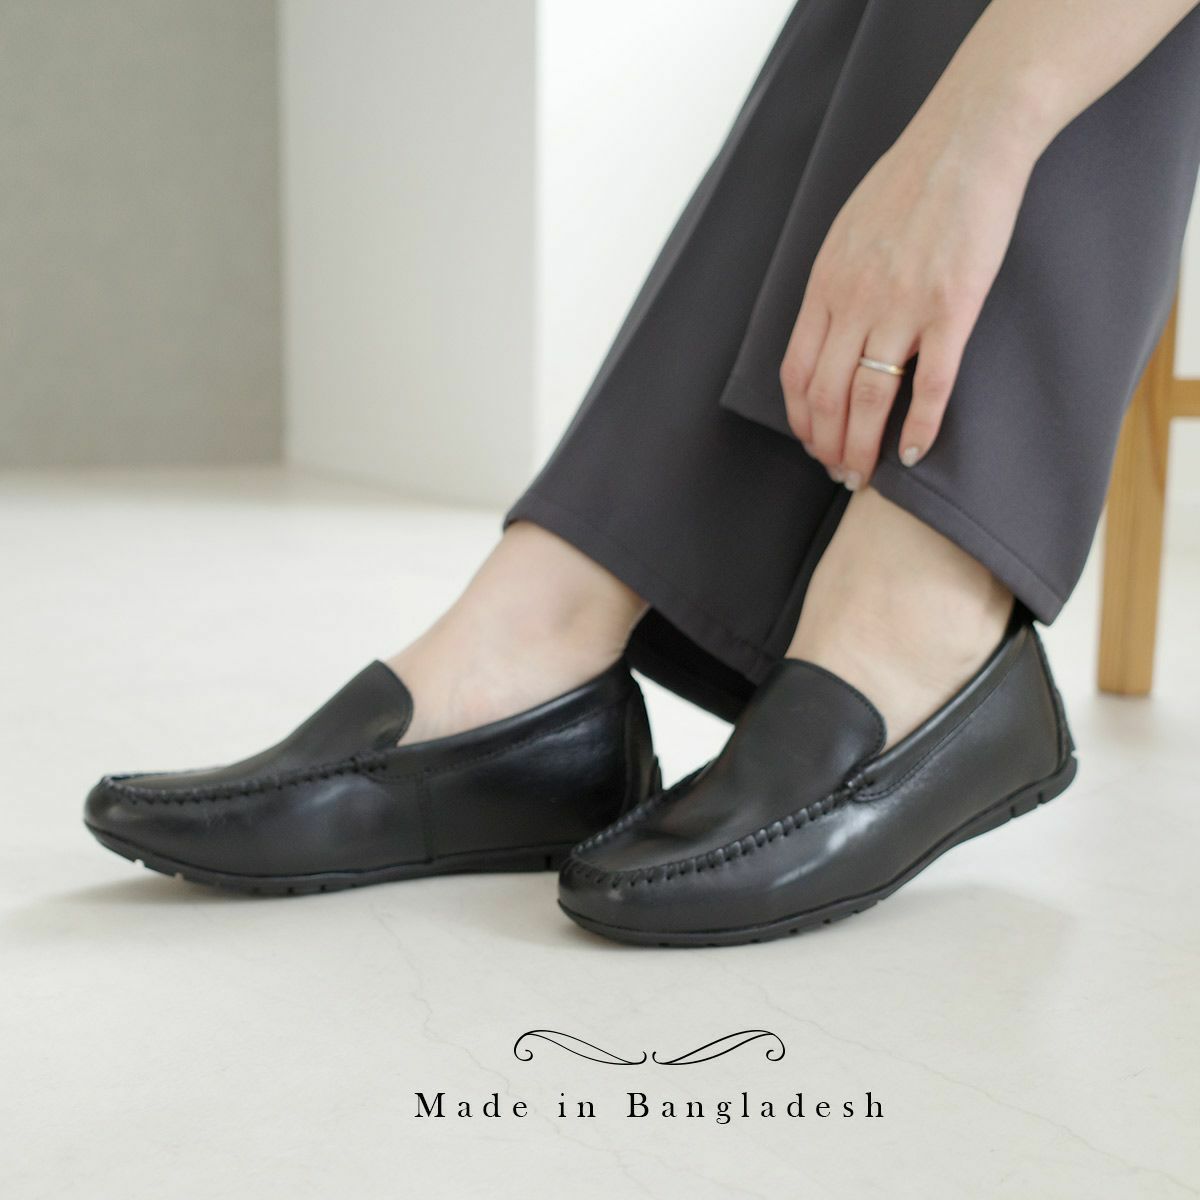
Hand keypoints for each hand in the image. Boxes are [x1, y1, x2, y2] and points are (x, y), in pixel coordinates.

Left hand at [779, 115, 1034, 487]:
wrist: (967, 138)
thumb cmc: (908, 182)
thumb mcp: (846, 232)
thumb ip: (833, 284)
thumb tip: (826, 329)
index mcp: (825, 285)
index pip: (797, 371)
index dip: (800, 418)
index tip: (811, 442)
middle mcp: (854, 301)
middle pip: (826, 395)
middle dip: (826, 445)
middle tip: (838, 473)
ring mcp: (903, 306)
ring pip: (869, 398)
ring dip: (862, 448)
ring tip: (864, 477)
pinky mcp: (953, 307)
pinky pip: (931, 384)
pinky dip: (920, 428)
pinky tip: (915, 454)